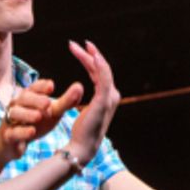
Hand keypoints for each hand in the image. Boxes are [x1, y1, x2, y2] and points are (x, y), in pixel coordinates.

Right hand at [0, 78, 83, 160]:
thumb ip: (65, 102)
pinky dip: (22, 132)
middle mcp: (17, 105)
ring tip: (38, 116)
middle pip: (24, 98)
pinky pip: (13, 132)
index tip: (52, 86)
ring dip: (27, 114)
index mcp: (28, 96)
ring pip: (15, 113)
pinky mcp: (8, 135)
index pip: (34, 87)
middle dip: (35, 100)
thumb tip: (80, 87)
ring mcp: (11, 120)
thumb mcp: (52, 112)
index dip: (42, 86)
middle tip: (48, 103)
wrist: (12, 143)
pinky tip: (31, 132)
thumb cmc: (34, 122)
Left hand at [64, 41, 118, 164]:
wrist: (83, 146)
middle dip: (90, 54)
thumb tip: (79, 90)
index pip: (99, 72)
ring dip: (92, 56)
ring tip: (81, 46)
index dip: (90, 59)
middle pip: (102, 68)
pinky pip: (104, 78)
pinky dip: (99, 66)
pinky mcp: (104, 100)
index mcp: (108, 96)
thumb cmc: (82, 131)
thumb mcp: (85, 110)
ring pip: (103, 70)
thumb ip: (85, 98)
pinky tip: (92, 56)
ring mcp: (110, 97)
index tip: (78, 49)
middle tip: (76, 43)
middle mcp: (112, 95)